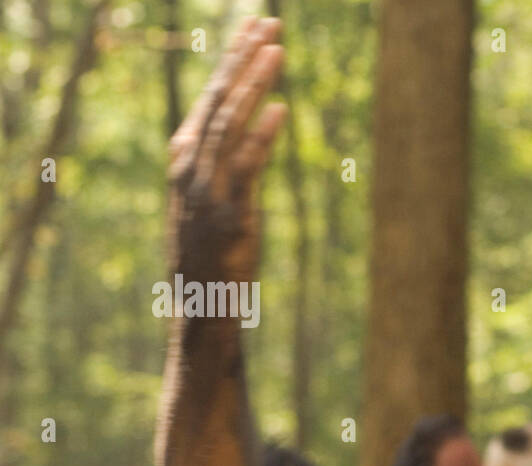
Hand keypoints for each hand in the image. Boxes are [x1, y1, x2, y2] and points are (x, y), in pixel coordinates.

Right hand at [167, 16, 286, 284]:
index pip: (211, 97)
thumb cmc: (210, 255)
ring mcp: (207, 190)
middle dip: (243, 58)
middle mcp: (191, 167)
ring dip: (254, 84)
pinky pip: (246, 166)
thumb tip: (240, 133)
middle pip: (219, 100)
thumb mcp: (207, 202)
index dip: (232, 60)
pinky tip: (282, 108)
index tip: (253, 28)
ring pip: (230, 124)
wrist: (201, 306)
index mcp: (184, 159)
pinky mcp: (230, 215)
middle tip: (268, 22)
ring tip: (276, 50)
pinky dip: (262, 135)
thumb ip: (218, 166)